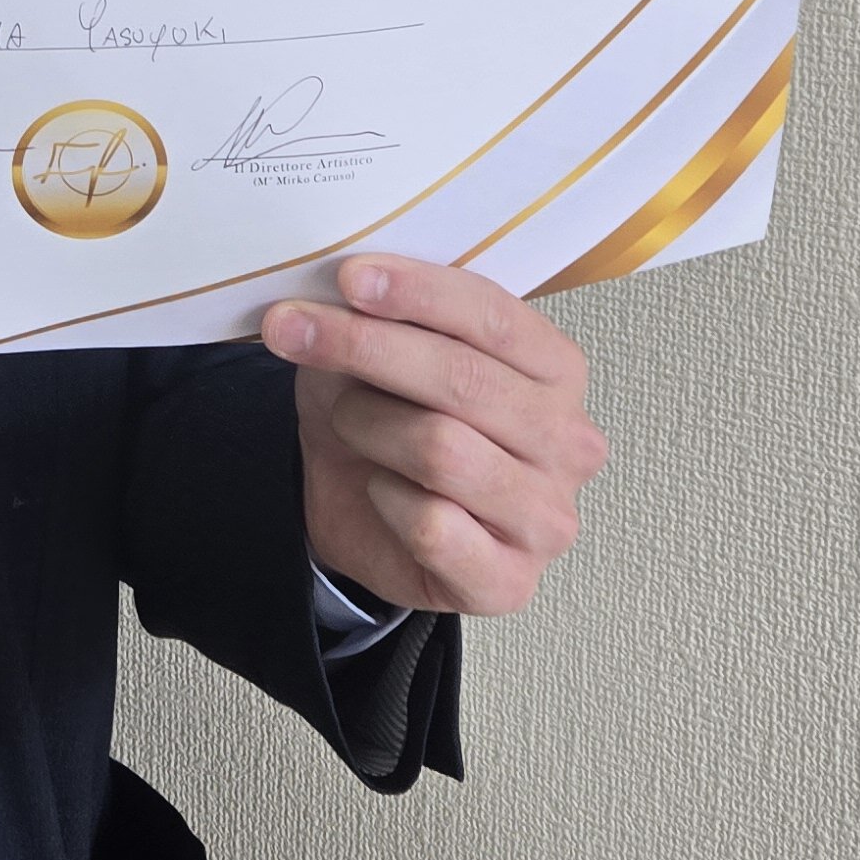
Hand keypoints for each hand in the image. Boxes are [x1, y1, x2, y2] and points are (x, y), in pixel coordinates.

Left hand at [264, 255, 609, 615]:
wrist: (360, 507)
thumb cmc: (386, 416)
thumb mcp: (379, 349)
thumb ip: (386, 315)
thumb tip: (350, 283)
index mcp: (555, 370)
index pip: (493, 317)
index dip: (418, 293)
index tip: (349, 277)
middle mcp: (569, 442)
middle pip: (463, 380)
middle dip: (365, 347)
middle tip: (291, 329)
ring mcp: (547, 517)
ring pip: (442, 450)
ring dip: (369, 425)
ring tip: (349, 420)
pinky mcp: (510, 582)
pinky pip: (432, 526)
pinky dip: (385, 498)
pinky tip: (379, 489)